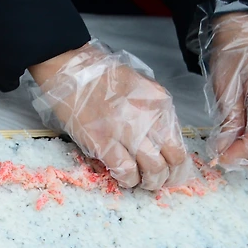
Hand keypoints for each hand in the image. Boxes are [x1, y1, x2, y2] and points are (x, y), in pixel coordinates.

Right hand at [29, 40, 190, 190]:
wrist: (67, 64)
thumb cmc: (99, 73)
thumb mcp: (138, 85)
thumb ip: (151, 110)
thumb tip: (157, 137)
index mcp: (159, 103)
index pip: (179, 142)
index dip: (178, 163)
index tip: (172, 171)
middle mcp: (149, 118)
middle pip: (173, 159)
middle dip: (169, 177)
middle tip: (159, 182)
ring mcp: (126, 130)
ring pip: (153, 169)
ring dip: (150, 182)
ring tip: (142, 183)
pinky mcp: (102, 140)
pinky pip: (124, 170)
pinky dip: (127, 179)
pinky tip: (124, 179)